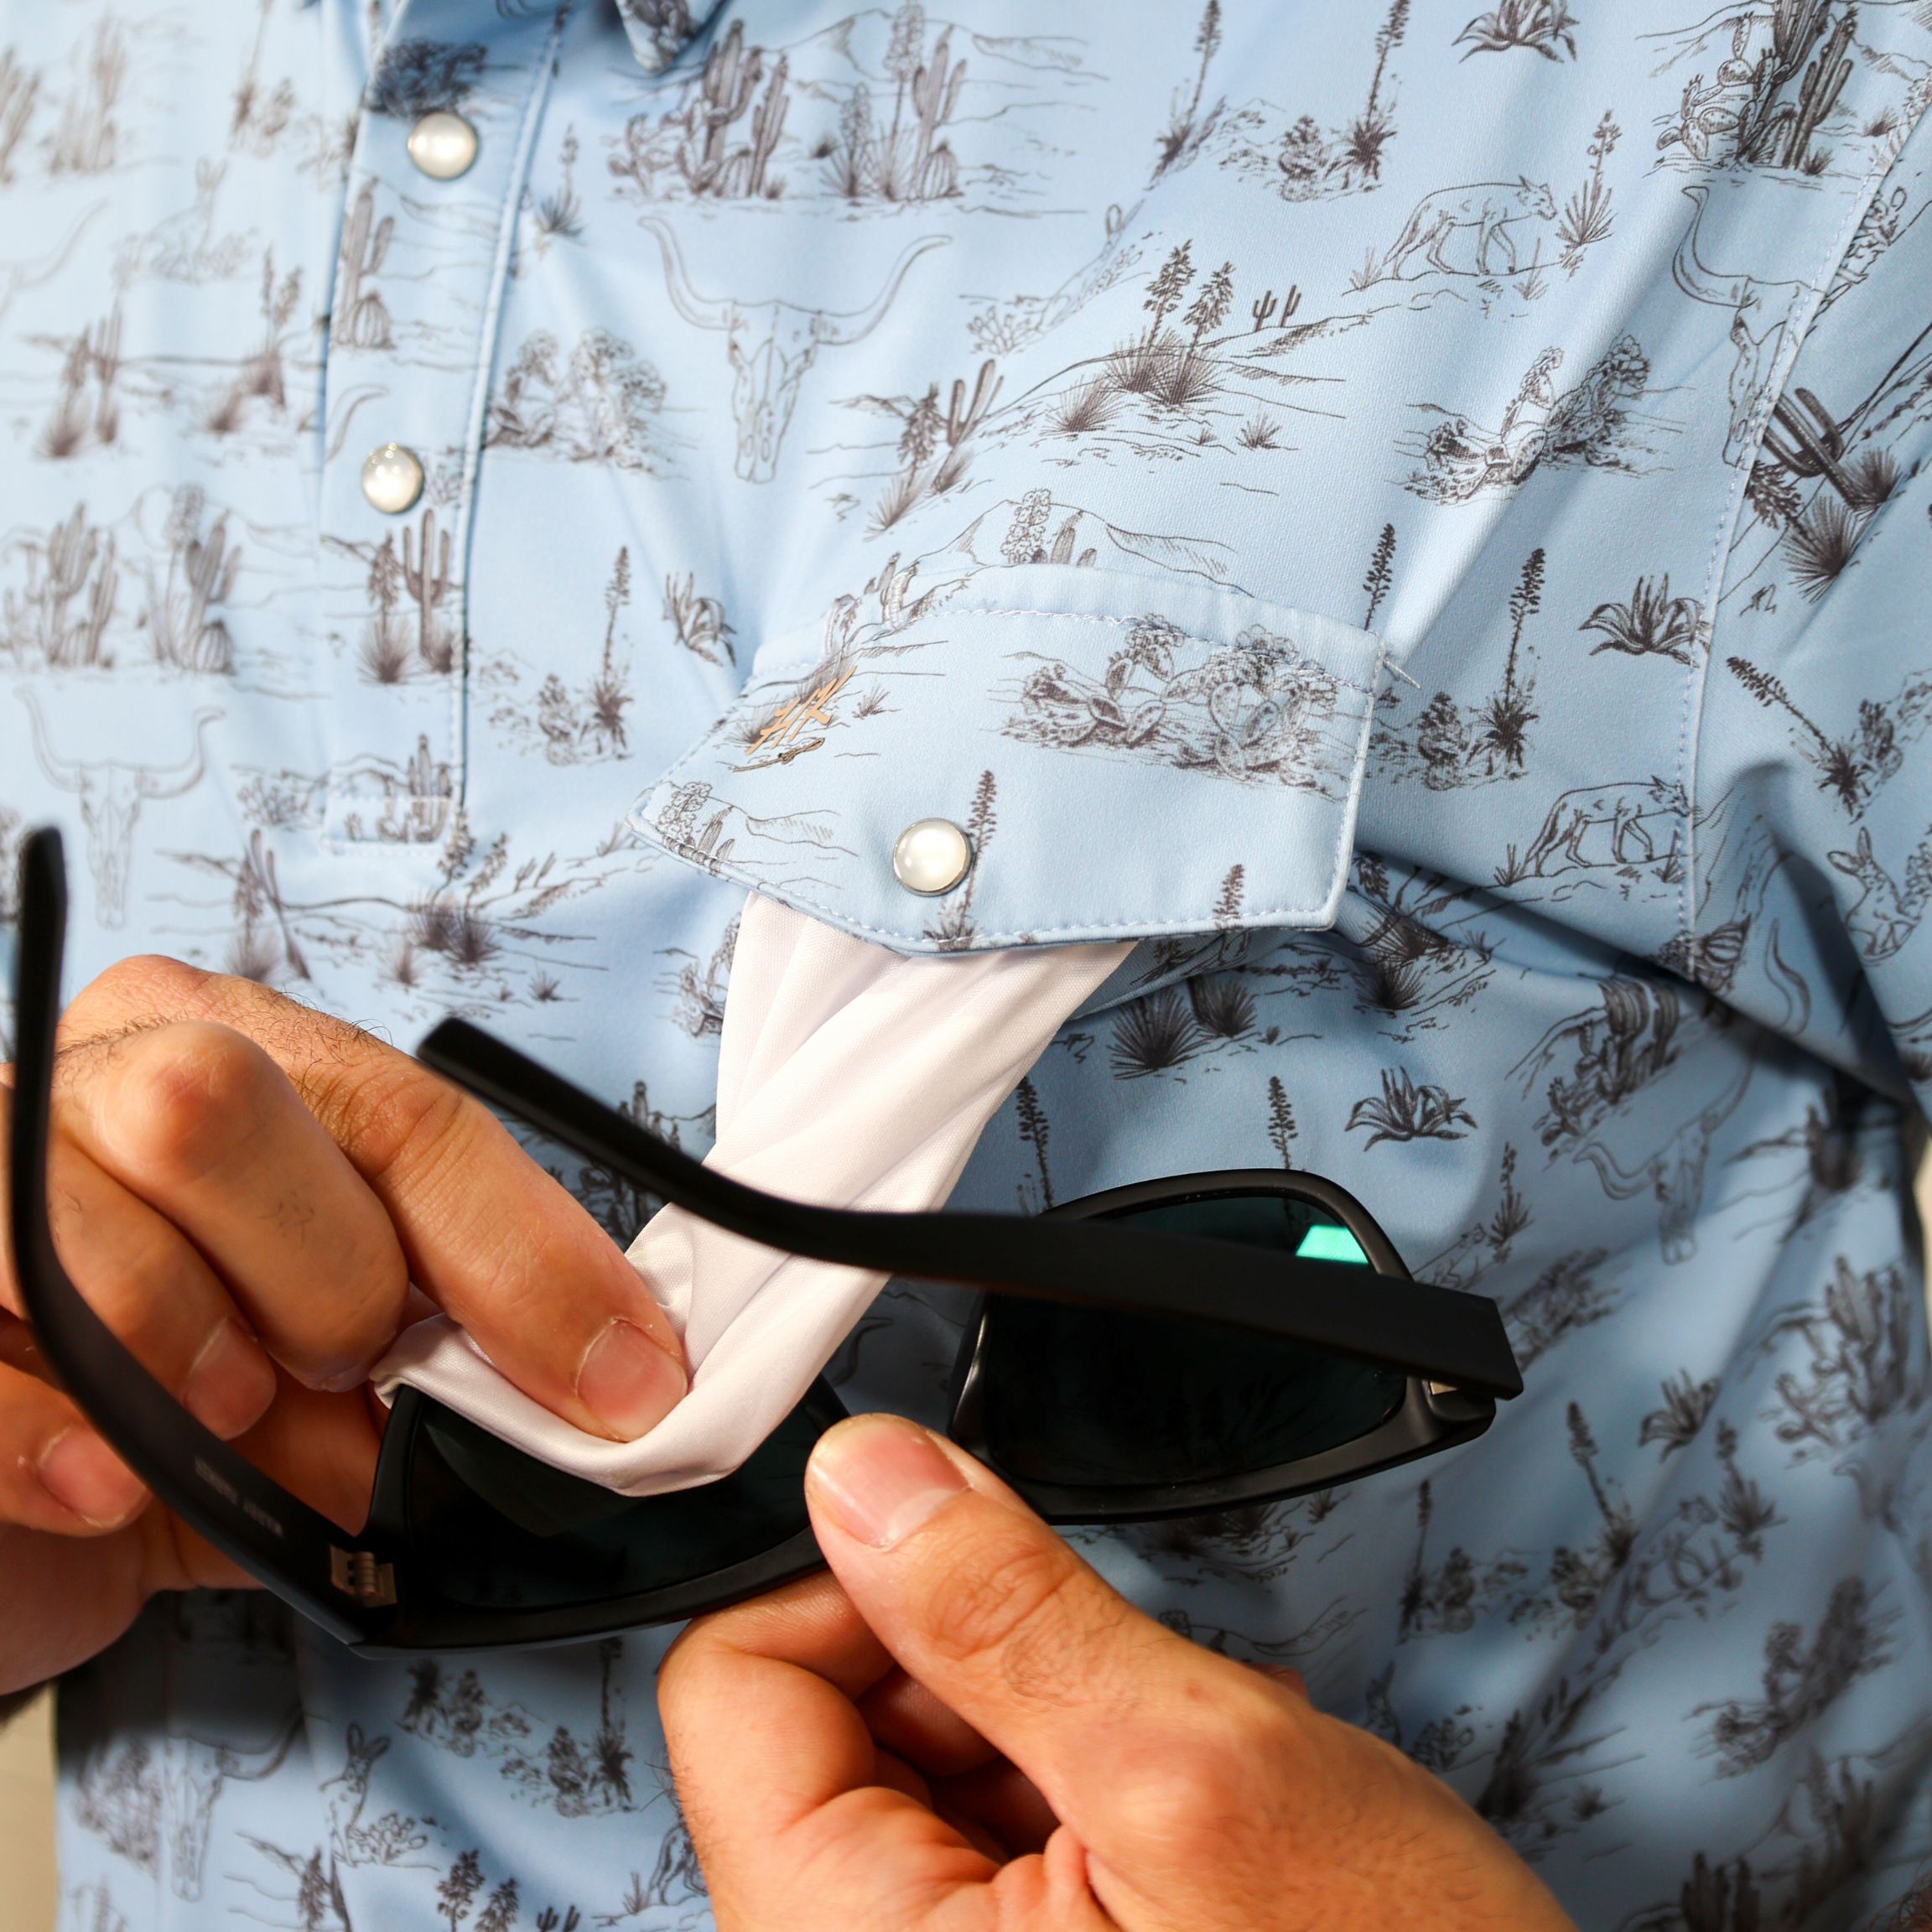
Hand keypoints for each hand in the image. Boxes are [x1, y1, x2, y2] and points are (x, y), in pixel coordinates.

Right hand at [0, 954, 686, 1693]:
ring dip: (199, 1368)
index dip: (526, 1256)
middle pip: (219, 1108)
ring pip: (95, 1235)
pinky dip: (61, 1448)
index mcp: (226, 1049)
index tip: (625, 1383)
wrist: (10, 1508)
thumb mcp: (333, 1364)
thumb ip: (444, 1339)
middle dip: (325, 1281)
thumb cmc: (186, 1407)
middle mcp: (86, 1076)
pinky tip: (104, 1484)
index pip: (401, 1113)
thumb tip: (609, 1387)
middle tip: (339, 1375)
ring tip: (225, 1430)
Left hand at [661, 1414, 1575, 1931]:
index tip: (981, 1574)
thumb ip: (1004, 1609)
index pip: (733, 1685)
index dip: (863, 1591)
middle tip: (1125, 1710)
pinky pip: (987, 1832)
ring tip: (1184, 1776)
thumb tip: (862, 1477)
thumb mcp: (1197, 1773)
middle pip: (828, 1720)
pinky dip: (1084, 1788)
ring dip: (1056, 1728)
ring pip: (923, 1762)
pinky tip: (1186, 1815)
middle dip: (988, 1670)